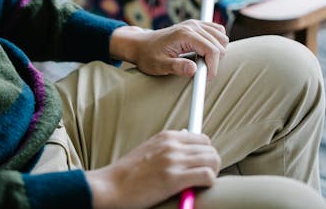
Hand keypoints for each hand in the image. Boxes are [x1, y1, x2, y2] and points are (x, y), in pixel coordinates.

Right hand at [86, 130, 220, 208]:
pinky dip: (207, 183)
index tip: (201, 162)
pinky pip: (207, 176)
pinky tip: (197, 188)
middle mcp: (172, 145)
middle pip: (210, 149)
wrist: (112, 186)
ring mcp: (174, 161)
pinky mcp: (174, 179)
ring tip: (200, 182)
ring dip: (212, 173)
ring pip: (213, 161)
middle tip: (203, 175)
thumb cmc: (128, 172)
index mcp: (166, 136)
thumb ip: (168, 145)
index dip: (205, 152)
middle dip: (211, 163)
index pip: (202, 138)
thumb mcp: (149, 148)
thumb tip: (187, 138)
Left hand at [109, 20, 228, 79]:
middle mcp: (192, 26)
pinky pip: (217, 31)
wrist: (140, 44)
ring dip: (216, 52)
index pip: (212, 50)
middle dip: (213, 61)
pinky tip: (203, 52)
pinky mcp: (196, 25)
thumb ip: (177, 67)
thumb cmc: (148, 56)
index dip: (213, 68)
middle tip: (199, 71)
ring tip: (201, 62)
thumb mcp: (160, 65)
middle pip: (219, 44)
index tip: (205, 79)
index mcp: (184, 35)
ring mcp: (195, 23)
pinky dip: (216, 43)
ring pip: (222, 37)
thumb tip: (194, 70)